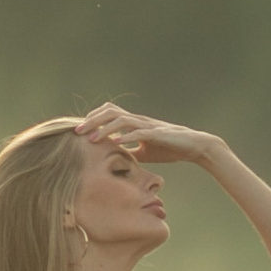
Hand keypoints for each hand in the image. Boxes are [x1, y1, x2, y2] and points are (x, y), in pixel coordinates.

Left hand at [77, 100, 213, 164]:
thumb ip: (129, 152)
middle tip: (76, 132)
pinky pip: (139, 133)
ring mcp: (148, 125)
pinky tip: (114, 143)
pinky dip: (125, 137)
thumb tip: (114, 158)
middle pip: (110, 112)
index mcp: (134, 123)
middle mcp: (139, 120)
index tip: (79, 130)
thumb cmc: (169, 148)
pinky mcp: (158, 134)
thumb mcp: (144, 152)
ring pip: (122, 119)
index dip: (93, 118)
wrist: (193, 146)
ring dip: (104, 128)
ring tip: (91, 138)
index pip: (109, 113)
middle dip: (92, 120)